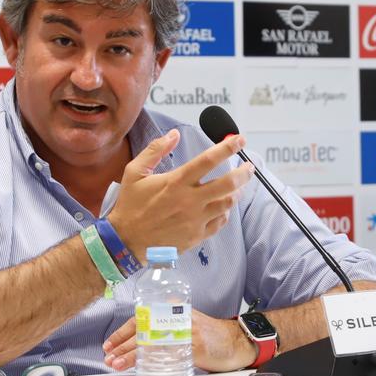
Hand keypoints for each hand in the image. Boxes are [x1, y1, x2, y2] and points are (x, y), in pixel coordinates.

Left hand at [102, 309, 256, 372]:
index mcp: (171, 310)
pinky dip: (153, 361)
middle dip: (122, 346)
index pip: (140, 319)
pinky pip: (168, 354)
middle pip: (142, 331)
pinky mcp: (193, 345)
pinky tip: (142, 368)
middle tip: (109, 357)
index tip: (109, 344)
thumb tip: (138, 343)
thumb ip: (165, 328)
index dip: (122, 333)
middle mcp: (176, 317)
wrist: (236, 340)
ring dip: (132, 355)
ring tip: (117, 364)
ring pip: (151, 342)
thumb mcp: (184, 323)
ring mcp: (185, 331)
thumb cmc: (209, 335)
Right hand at [107, 130, 254, 258]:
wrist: (126, 241)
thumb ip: (155, 150)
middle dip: (244, 172)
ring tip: (238, 185)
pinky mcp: (196, 236)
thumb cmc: (130, 205)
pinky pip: (220, 222)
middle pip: (228, 183)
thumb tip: (174, 134)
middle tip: (249, 166)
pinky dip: (225, 212)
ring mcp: (195, 220)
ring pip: (227, 203)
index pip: (208, 160)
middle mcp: (189, 201)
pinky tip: (223, 206)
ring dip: (237, 192)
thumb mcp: (135, 172)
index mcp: (176, 182)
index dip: (227, 147)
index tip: (239, 140)